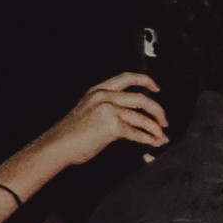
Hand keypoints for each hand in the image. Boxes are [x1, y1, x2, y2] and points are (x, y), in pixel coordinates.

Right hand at [40, 71, 170, 169]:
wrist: (58, 145)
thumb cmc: (72, 133)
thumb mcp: (90, 110)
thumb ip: (109, 106)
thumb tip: (134, 114)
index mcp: (98, 90)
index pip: (127, 78)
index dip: (145, 81)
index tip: (156, 89)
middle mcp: (104, 96)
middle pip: (141, 98)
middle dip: (158, 111)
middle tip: (164, 122)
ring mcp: (108, 110)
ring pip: (142, 117)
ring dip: (156, 129)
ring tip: (161, 137)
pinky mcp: (111, 126)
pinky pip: (137, 132)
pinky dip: (148, 139)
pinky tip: (153, 143)